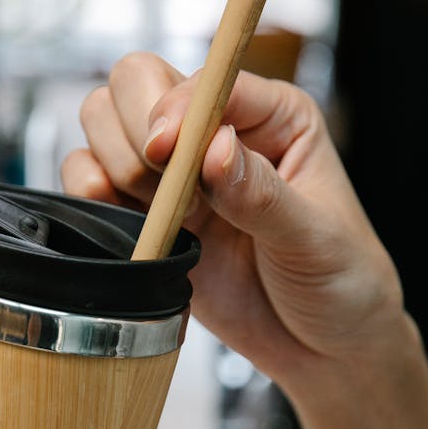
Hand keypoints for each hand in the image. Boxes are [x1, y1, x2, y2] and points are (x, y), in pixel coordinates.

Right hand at [61, 54, 405, 390]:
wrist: (321, 348)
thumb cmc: (340, 282)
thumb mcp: (314, 239)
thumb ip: (262, 194)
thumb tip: (217, 148)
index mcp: (272, 116)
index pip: (205, 80)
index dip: (176, 106)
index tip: (166, 150)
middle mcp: (216, 132)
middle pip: (136, 81)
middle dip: (135, 130)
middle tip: (166, 188)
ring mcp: (174, 174)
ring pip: (103, 121)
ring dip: (115, 164)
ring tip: (168, 217)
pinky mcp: (144, 216)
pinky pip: (87, 180)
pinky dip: (90, 198)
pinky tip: (130, 228)